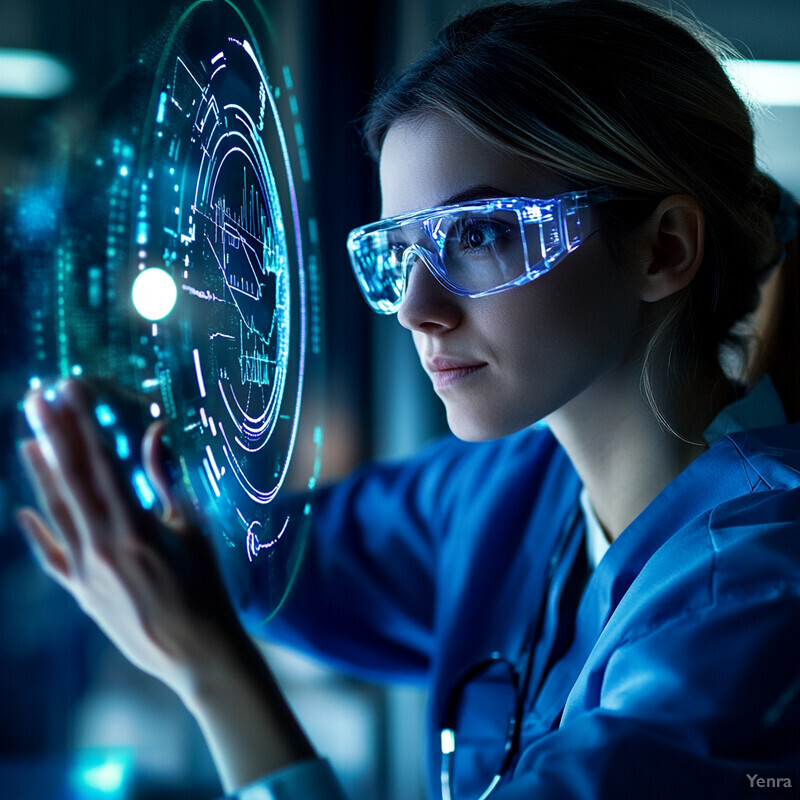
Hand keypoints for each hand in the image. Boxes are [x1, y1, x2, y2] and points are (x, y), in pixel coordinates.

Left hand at [16, 379, 240, 699]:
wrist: (196, 651)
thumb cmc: (205, 586)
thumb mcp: (192, 529)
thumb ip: (165, 480)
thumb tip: (155, 431)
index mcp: (135, 526)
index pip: (102, 460)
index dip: (84, 421)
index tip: (70, 389)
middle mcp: (101, 545)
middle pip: (71, 478)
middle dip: (54, 434)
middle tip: (36, 398)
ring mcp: (85, 570)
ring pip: (55, 512)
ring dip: (41, 473)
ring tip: (27, 438)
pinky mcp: (81, 592)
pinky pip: (51, 557)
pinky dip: (36, 533)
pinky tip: (21, 511)